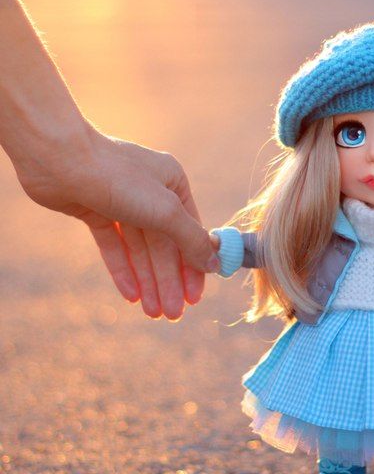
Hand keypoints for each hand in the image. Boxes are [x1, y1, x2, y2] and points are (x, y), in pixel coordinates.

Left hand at [15, 126, 219, 319]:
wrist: (59, 159)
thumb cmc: (119, 178)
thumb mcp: (165, 211)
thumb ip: (191, 240)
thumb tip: (214, 263)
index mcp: (174, 184)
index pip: (190, 233)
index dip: (194, 268)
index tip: (195, 298)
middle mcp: (150, 192)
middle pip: (164, 246)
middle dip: (168, 282)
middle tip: (172, 314)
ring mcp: (122, 202)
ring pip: (139, 250)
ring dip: (148, 282)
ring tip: (153, 312)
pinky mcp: (96, 210)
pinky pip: (114, 246)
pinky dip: (123, 270)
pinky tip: (130, 295)